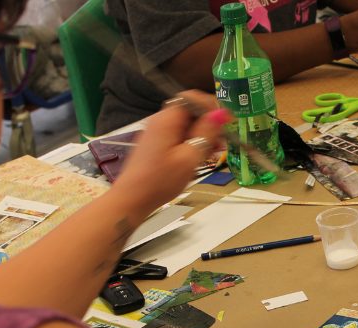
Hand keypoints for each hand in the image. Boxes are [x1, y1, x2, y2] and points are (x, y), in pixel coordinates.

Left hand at [111, 90, 229, 217]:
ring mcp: (157, 132)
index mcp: (168, 120)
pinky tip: (197, 158)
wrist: (133, 198)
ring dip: (202, 136)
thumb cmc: (159, 181)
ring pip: (186, 125)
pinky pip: (178, 135)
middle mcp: (160, 121)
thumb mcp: (190, 157)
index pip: (193, 98)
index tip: (225, 123)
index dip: (212, 107)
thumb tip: (221, 114)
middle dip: (209, 125)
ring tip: (211, 154)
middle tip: (220, 144)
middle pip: (191, 111)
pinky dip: (191, 143)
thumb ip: (206, 132)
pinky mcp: (156, 143)